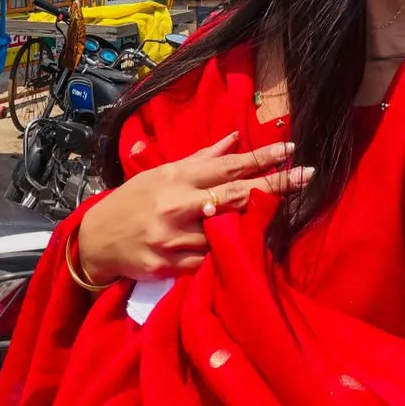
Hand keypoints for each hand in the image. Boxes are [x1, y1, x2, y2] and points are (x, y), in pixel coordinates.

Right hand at [76, 132, 312, 284]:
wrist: (96, 240)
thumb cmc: (133, 201)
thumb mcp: (162, 173)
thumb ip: (201, 159)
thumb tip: (234, 139)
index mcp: (177, 177)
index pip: (228, 165)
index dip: (262, 158)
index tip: (291, 151)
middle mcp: (178, 205)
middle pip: (237, 194)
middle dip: (276, 185)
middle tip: (307, 176)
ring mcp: (175, 238)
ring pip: (227, 231)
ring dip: (252, 225)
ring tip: (274, 216)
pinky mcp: (171, 266)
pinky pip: (211, 261)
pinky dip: (227, 254)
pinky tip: (242, 250)